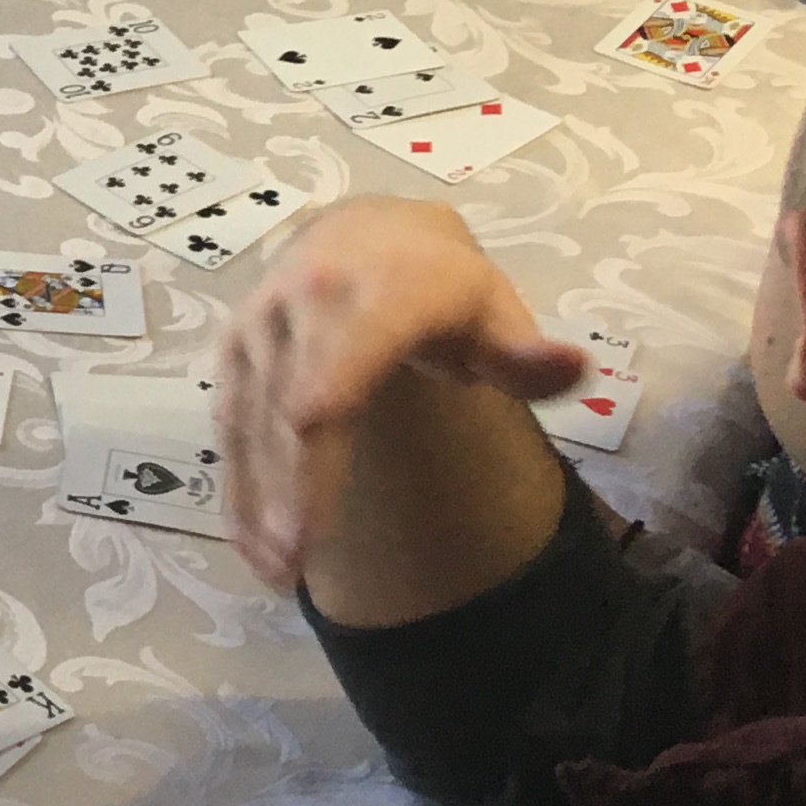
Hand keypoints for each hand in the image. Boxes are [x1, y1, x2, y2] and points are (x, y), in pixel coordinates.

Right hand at [213, 198, 583, 590]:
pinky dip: (238, 488)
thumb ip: (526, 352)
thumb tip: (575, 367)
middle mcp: (312, 298)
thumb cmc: (440, 287)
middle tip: (297, 558)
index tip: (312, 459)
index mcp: (386, 286)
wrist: (362, 235)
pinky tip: (253, 546)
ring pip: (253, 419)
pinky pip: (229, 424)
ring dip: (260, 498)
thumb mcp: (493, 309)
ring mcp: (263, 323)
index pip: (352, 350)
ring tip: (277, 570)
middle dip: (292, 480)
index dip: (329, 397)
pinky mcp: (233, 351)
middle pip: (293, 399)